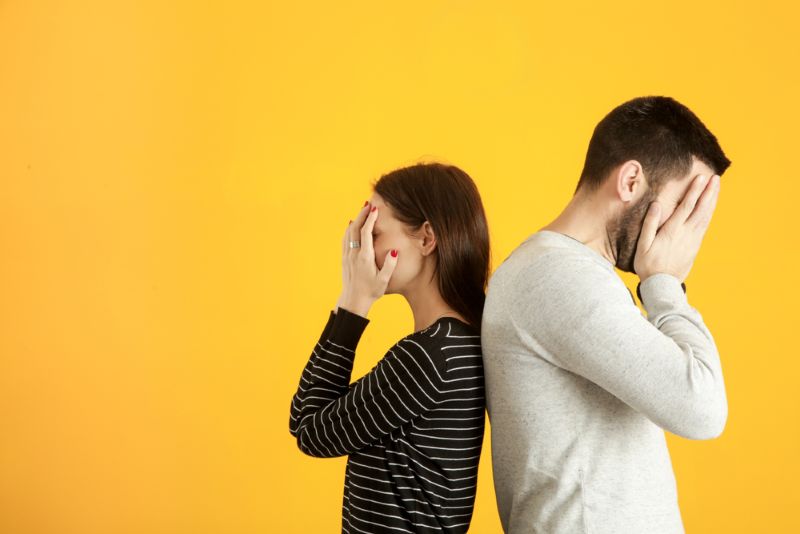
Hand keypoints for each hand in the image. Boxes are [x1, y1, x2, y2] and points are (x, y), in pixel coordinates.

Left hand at [334, 202, 398, 316]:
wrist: (353, 301)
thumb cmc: (371, 291)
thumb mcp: (384, 280)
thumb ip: (389, 265)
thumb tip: (394, 251)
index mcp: (364, 257)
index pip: (366, 232)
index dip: (370, 219)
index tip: (375, 209)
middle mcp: (354, 254)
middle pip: (355, 228)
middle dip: (361, 215)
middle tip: (368, 204)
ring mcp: (347, 256)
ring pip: (349, 232)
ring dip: (355, 220)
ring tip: (362, 210)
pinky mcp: (344, 258)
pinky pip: (345, 239)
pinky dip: (349, 229)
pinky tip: (352, 224)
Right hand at [634, 173, 720, 282]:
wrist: (663, 285)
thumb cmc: (648, 265)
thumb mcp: (643, 245)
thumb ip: (649, 224)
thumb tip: (656, 205)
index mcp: (672, 231)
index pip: (686, 206)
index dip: (694, 191)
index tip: (700, 178)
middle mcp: (686, 233)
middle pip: (701, 209)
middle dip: (708, 192)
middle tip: (715, 178)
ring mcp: (693, 239)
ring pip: (706, 216)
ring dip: (712, 200)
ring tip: (716, 188)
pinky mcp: (696, 245)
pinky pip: (705, 225)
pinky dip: (710, 213)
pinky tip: (711, 206)